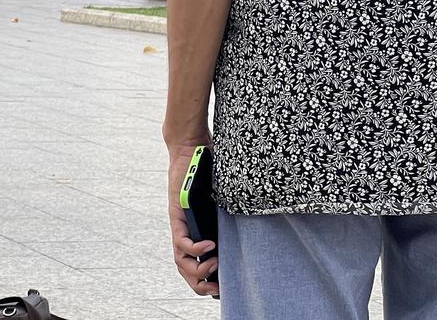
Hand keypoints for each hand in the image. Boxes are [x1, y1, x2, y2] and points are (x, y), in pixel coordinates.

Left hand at [168, 143, 219, 297]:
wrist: (191, 147)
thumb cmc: (208, 169)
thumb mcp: (224, 197)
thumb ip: (231, 211)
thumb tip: (259, 222)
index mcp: (197, 230)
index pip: (196, 263)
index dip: (205, 279)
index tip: (221, 288)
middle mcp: (185, 230)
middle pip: (186, 268)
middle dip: (200, 284)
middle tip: (216, 289)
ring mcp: (180, 222)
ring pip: (181, 260)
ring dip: (197, 271)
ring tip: (214, 267)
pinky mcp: (177, 212)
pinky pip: (181, 241)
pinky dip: (195, 249)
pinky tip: (209, 247)